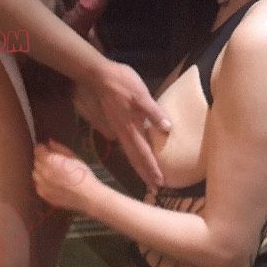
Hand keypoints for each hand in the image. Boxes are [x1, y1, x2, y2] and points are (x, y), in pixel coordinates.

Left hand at [32, 141, 96, 212]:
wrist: (87, 196)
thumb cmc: (83, 174)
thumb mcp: (73, 157)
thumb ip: (59, 148)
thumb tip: (49, 142)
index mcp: (50, 160)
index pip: (38, 150)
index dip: (42, 148)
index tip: (47, 149)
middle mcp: (43, 172)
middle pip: (36, 162)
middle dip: (42, 159)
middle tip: (52, 161)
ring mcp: (42, 185)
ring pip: (35, 174)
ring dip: (41, 171)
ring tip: (51, 173)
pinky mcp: (44, 195)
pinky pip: (38, 185)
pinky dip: (42, 182)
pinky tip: (51, 183)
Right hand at [81, 60, 170, 188]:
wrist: (99, 77)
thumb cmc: (122, 83)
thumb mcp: (141, 95)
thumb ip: (154, 112)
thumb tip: (168, 128)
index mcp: (132, 129)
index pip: (144, 154)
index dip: (152, 169)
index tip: (159, 184)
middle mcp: (124, 135)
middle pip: (136, 160)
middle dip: (146, 175)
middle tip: (155, 190)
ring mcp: (119, 132)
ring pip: (131, 156)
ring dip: (140, 169)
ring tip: (147, 180)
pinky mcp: (116, 126)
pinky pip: (126, 147)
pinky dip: (133, 158)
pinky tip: (136, 159)